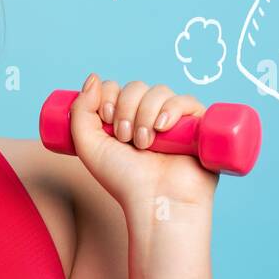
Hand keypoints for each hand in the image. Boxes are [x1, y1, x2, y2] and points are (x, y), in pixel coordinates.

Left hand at [67, 74, 219, 210]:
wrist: (154, 201)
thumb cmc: (123, 180)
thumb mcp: (88, 146)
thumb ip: (80, 112)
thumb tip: (93, 77)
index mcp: (125, 119)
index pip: (117, 88)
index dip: (108, 97)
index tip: (106, 121)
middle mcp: (149, 117)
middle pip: (136, 86)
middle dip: (125, 109)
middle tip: (125, 138)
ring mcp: (174, 120)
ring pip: (159, 91)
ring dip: (145, 115)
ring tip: (144, 144)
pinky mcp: (197, 125)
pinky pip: (186, 100)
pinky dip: (172, 109)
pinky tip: (162, 129)